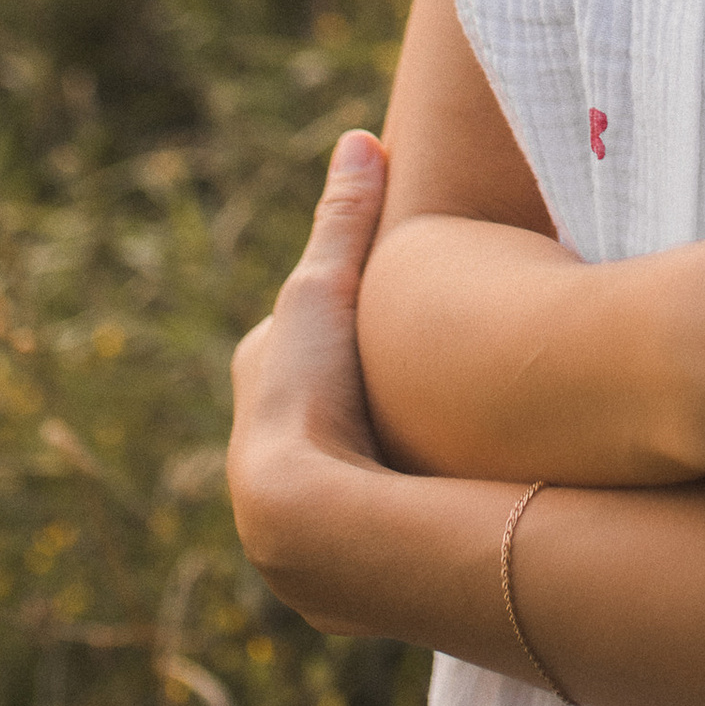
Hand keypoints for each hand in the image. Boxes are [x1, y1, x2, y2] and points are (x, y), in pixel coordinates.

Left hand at [227, 130, 389, 628]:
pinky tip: (433, 511)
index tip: (390, 306)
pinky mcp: (333, 567)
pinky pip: (369, 524)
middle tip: (423, 374)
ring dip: (378, 459)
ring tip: (440, 447)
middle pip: (323, 402)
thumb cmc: (309, 389)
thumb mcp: (328, 288)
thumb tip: (360, 138)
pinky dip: (393, 512)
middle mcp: (265, 447)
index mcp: (263, 380)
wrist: (303, 515)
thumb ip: (345, 219)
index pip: (302, 337)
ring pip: (346, 467)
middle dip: (358, 390)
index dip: (345, 317)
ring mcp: (298, 508)